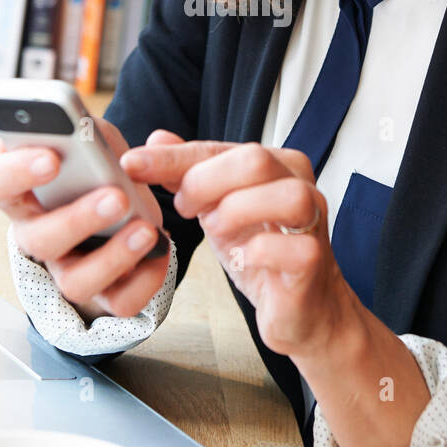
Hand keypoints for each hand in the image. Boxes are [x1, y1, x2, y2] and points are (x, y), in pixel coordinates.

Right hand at [0, 121, 178, 322]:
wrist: (122, 214)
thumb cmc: (97, 172)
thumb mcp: (93, 143)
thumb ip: (88, 132)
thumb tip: (86, 126)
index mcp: (24, 193)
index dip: (17, 172)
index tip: (51, 158)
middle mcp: (39, 237)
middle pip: (39, 240)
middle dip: (77, 219)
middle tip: (116, 196)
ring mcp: (69, 270)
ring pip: (76, 282)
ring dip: (113, 256)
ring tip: (146, 229)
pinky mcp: (105, 295)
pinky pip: (120, 302)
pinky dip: (145, 279)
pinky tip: (161, 249)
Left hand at [121, 138, 353, 357]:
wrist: (301, 308)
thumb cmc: (262, 253)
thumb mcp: (218, 208)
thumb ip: (190, 174)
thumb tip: (156, 138)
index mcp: (276, 163)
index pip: (219, 148)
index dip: (173, 157)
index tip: (131, 164)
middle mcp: (300, 183)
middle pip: (254, 160)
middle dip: (205, 182)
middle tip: (184, 208)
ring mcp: (313, 221)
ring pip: (284, 196)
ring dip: (235, 213)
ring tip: (216, 229)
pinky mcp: (315, 260)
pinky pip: (291, 247)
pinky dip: (257, 252)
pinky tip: (242, 258)